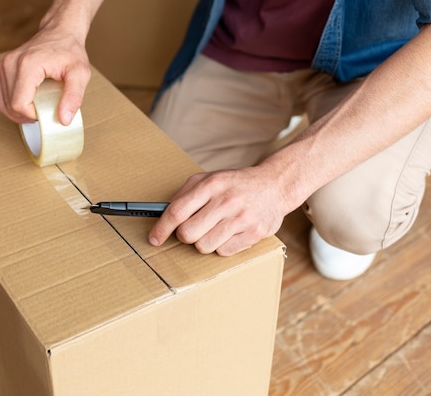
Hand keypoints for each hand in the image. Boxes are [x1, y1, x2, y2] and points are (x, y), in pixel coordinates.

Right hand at [0, 23, 90, 124]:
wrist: (60, 31)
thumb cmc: (70, 50)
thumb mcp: (80, 74)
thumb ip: (74, 97)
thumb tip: (64, 120)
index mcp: (28, 65)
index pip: (19, 104)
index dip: (33, 115)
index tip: (49, 110)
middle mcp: (11, 64)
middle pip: (9, 106)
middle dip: (27, 115)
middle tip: (45, 110)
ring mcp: (4, 65)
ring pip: (3, 103)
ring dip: (20, 112)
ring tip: (38, 107)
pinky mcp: (4, 68)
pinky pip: (2, 96)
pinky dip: (14, 104)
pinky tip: (29, 103)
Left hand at [148, 167, 289, 255]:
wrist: (275, 185)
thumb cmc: (236, 184)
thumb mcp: (210, 178)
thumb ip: (186, 194)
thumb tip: (163, 215)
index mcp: (212, 184)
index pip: (177, 211)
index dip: (162, 228)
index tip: (154, 238)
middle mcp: (227, 201)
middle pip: (188, 233)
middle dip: (185, 235)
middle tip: (194, 228)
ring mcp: (242, 218)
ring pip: (204, 246)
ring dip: (204, 241)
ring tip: (215, 228)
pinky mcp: (254, 233)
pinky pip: (224, 252)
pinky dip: (222, 245)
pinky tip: (230, 232)